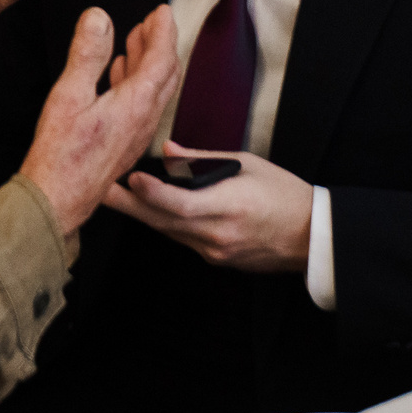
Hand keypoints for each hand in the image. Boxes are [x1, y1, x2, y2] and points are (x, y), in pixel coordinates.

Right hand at [19, 7, 180, 233]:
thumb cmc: (61, 155)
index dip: (163, 31)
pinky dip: (138, 83)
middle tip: (150, 23)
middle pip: (166, 74)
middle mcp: (144, 120)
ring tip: (134, 43)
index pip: (161, 58)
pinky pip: (143, 106)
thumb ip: (87, 54)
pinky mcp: (126, 145)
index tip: (162, 11)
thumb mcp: (69, 95)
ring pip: (156, 91)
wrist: (57, 201)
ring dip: (149, 63)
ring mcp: (137, 135)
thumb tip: (99, 18)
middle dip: (160, 44)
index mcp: (136, 104)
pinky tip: (119, 79)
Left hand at [103, 143, 315, 271]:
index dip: (152, 193)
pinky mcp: (215, 259)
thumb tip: (168, 153)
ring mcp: (215, 251)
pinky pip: (182, 240)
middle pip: (163, 221)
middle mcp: (217, 234)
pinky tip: (151, 211)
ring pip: (168, 232)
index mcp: (229, 206)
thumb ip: (203, 160)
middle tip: (100, 189)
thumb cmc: (284, 194)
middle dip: (129, 205)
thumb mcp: (247, 165)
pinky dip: (166, 224)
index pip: (180, 204)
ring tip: (115, 197)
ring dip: (143, 215)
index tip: (130, 178)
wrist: (311, 236)